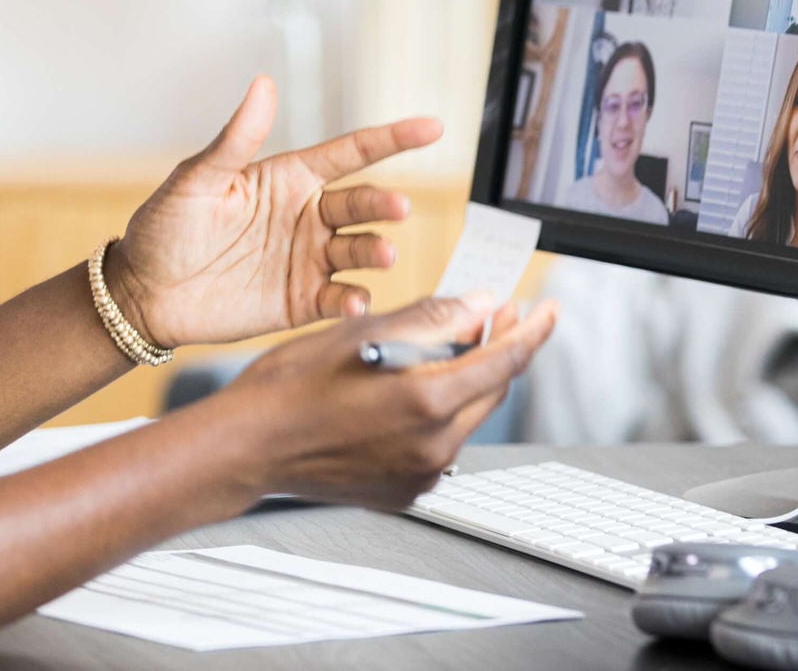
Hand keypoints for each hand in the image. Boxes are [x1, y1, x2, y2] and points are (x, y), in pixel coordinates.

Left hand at [108, 77, 440, 348]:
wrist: (144, 293)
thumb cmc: (166, 227)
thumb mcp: (196, 179)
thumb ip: (236, 140)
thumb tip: (263, 83)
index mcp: (289, 178)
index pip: (351, 153)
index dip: (392, 139)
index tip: (433, 127)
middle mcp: (308, 216)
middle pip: (361, 204)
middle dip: (384, 205)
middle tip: (398, 208)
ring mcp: (309, 260)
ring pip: (358, 251)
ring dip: (375, 252)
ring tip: (382, 254)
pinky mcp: (302, 302)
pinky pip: (339, 298)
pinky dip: (355, 300)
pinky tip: (357, 302)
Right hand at [215, 293, 558, 509]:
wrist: (250, 446)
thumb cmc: (291, 387)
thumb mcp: (363, 332)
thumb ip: (431, 318)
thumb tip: (479, 305)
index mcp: (427, 400)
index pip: (505, 359)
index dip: (533, 329)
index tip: (548, 309)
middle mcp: (433, 445)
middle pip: (491, 388)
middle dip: (500, 348)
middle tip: (499, 314)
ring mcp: (421, 474)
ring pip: (466, 415)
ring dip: (465, 378)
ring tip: (445, 345)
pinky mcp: (406, 491)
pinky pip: (440, 443)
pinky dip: (437, 412)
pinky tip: (409, 388)